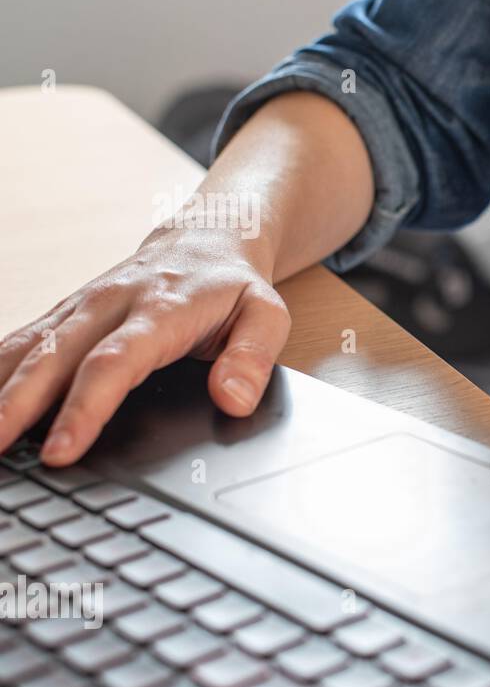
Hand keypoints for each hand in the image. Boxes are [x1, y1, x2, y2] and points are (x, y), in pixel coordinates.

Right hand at [0, 225, 289, 465]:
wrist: (206, 238)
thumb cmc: (233, 286)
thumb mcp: (267, 315)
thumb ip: (253, 357)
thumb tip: (233, 398)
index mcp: (159, 309)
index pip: (115, 361)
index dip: (86, 405)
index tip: (63, 447)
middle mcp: (109, 305)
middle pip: (54, 356)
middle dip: (17, 405)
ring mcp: (80, 307)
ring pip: (27, 347)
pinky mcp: (65, 313)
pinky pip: (20, 340)